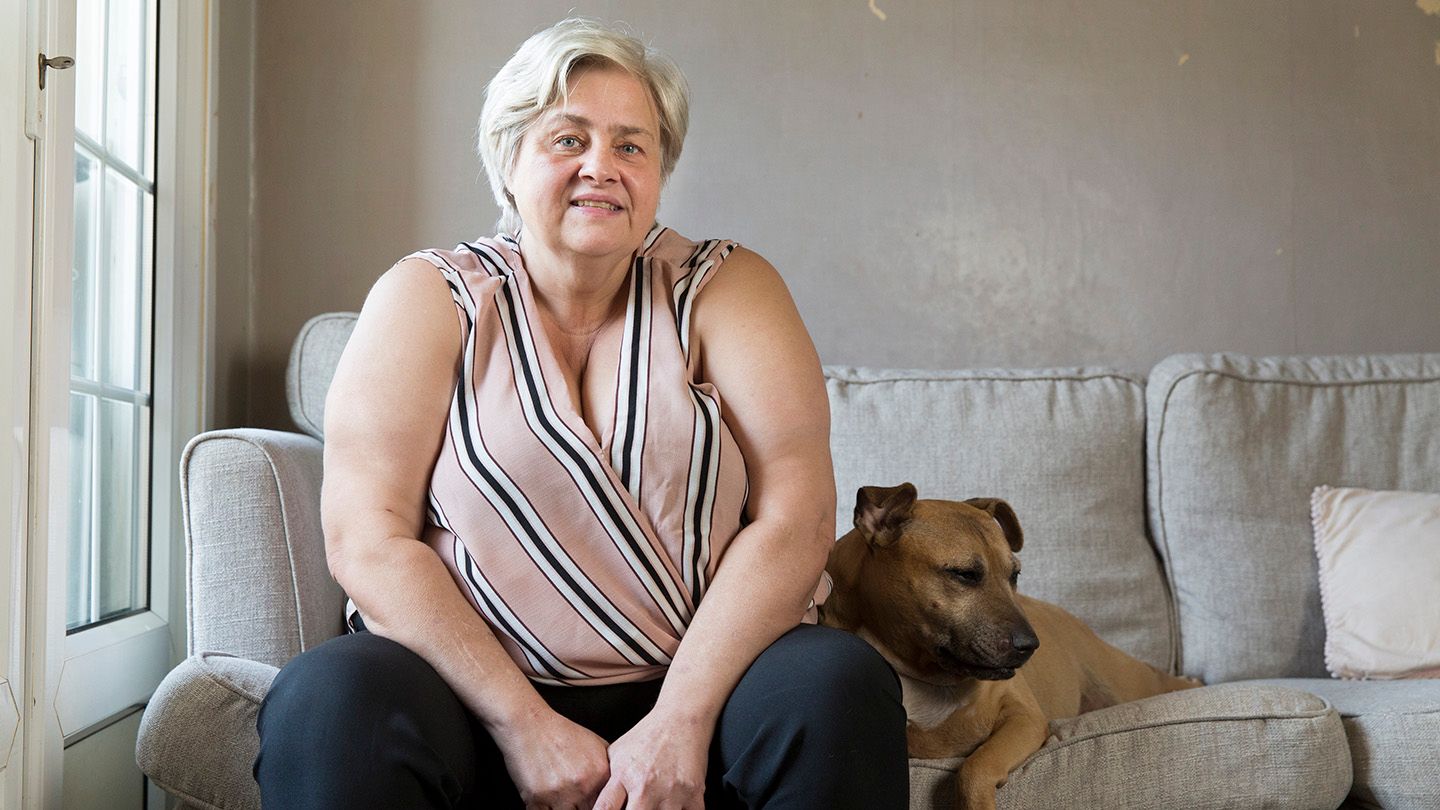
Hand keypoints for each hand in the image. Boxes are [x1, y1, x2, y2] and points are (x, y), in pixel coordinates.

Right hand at [494, 707, 611, 808]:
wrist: (529, 723)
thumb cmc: (560, 733)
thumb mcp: (595, 744)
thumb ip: (609, 768)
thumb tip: (617, 787)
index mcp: (600, 773)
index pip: (607, 804)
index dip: (600, 805)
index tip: (594, 803)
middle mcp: (583, 785)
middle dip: (582, 807)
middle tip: (576, 799)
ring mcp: (560, 793)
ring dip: (564, 809)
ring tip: (562, 798)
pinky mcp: (537, 798)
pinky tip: (547, 802)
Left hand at [595, 708, 710, 809]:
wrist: (681, 717)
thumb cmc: (647, 736)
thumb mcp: (617, 753)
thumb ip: (606, 782)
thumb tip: (592, 803)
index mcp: (622, 776)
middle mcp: (645, 786)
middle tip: (636, 808)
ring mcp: (670, 791)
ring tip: (655, 805)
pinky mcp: (693, 793)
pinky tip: (675, 806)